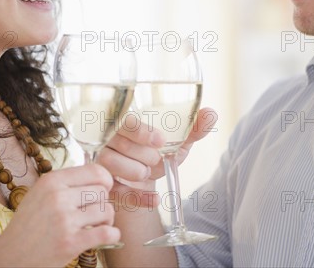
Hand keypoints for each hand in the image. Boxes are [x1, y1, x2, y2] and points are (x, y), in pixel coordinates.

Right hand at [0, 164, 119, 266]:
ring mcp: (64, 220)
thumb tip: (101, 175)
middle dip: (104, 203)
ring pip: (107, 211)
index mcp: (51, 181)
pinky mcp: (70, 243)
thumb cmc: (29, 225)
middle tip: (95, 215)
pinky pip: (107, 233)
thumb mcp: (40, 194)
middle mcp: (57, 196)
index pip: (96, 171)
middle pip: (102, 192)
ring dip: (107, 221)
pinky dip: (112, 235)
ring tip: (96, 226)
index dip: (105, 181)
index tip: (103, 191)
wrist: (9, 257)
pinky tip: (104, 237)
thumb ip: (67, 183)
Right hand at [98, 108, 217, 209]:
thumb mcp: (177, 141)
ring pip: (111, 164)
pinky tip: (154, 200)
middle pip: (119, 143)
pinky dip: (138, 198)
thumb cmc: (157, 152)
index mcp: (125, 124)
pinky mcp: (105, 186)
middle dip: (144, 154)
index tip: (160, 141)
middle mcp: (108, 140)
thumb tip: (210, 114)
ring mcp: (103, 163)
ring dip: (136, 170)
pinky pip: (117, 192)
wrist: (147, 178)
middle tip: (155, 159)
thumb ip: (193, 128)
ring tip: (147, 172)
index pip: (124, 121)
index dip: (142, 131)